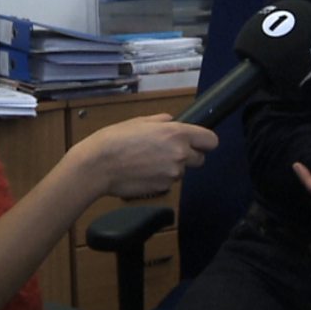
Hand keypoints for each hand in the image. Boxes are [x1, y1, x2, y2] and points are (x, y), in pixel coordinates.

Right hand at [72, 113, 217, 199]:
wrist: (98, 165)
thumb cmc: (115, 139)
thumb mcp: (139, 121)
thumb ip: (162, 121)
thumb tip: (172, 122)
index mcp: (177, 133)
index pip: (211, 141)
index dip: (204, 141)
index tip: (196, 142)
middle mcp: (180, 154)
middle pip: (200, 159)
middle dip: (188, 156)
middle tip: (166, 151)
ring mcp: (172, 174)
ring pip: (182, 171)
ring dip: (171, 167)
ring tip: (147, 161)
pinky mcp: (163, 188)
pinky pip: (168, 181)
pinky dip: (160, 177)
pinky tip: (143, 171)